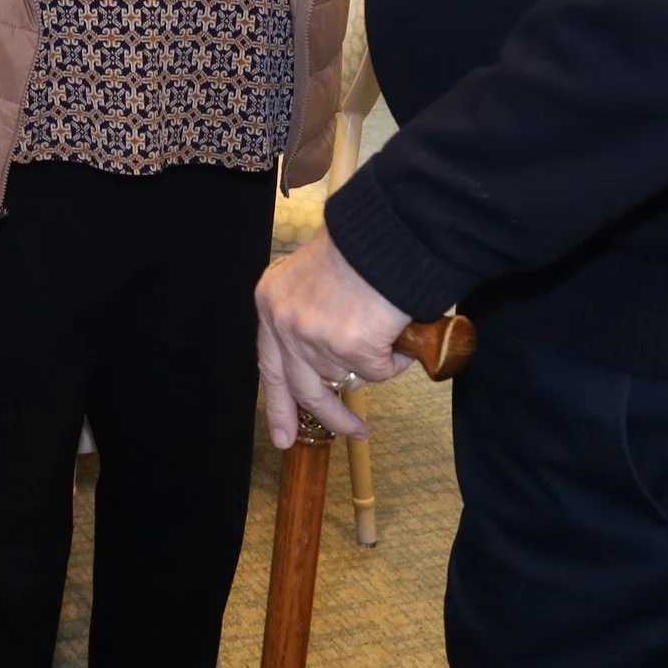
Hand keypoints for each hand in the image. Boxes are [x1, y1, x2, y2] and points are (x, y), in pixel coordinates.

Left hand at [255, 230, 416, 447]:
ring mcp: (315, 339)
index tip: (284, 437)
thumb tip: (329, 363)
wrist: (386, 230)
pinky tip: (397, 327)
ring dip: (374, 363)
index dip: (278, 404)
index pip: (269, 366)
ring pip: (350, 377)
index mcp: (270, 302)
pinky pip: (380, 371)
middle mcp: (284, 323)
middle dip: (332, 417)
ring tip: (390, 329)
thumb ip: (308, 314)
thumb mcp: (311, 276)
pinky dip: (395, 356)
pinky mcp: (351, 349)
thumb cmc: (359, 245)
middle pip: (305, 389)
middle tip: (352, 432)